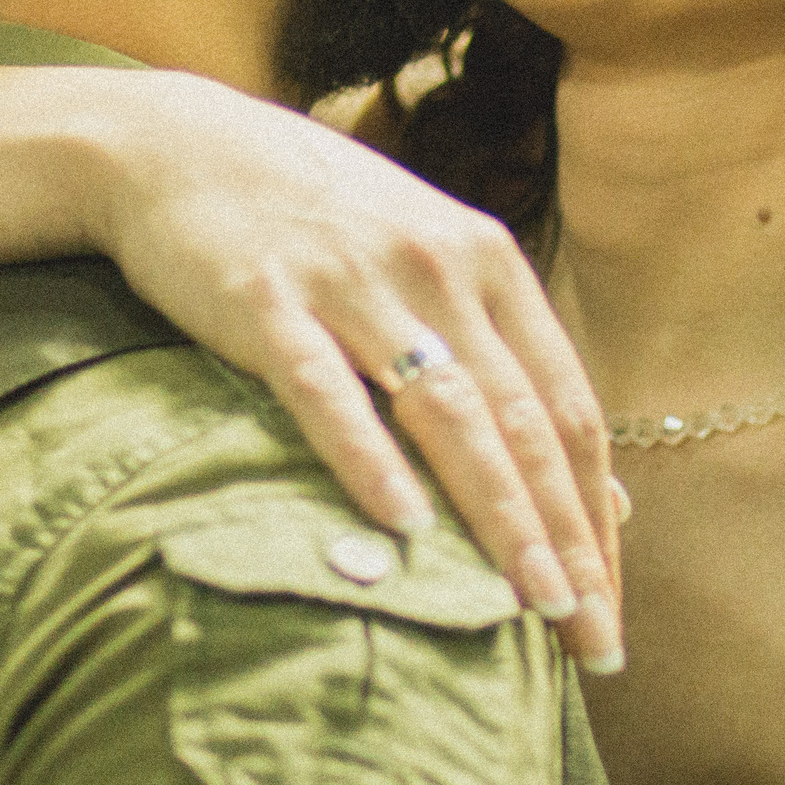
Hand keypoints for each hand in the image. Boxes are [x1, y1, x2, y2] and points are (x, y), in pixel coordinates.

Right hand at [87, 73, 622, 670]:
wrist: (176, 146)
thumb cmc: (315, 222)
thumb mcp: (431, 269)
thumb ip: (509, 365)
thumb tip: (604, 491)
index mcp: (489, 266)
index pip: (568, 408)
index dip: (594, 511)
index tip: (608, 603)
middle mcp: (437, 270)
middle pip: (522, 422)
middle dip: (563, 537)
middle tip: (589, 637)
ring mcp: (353, 283)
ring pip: (448, 412)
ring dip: (498, 514)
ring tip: (528, 603)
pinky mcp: (266, 301)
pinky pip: (326, 390)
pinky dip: (368, 458)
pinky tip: (404, 524)